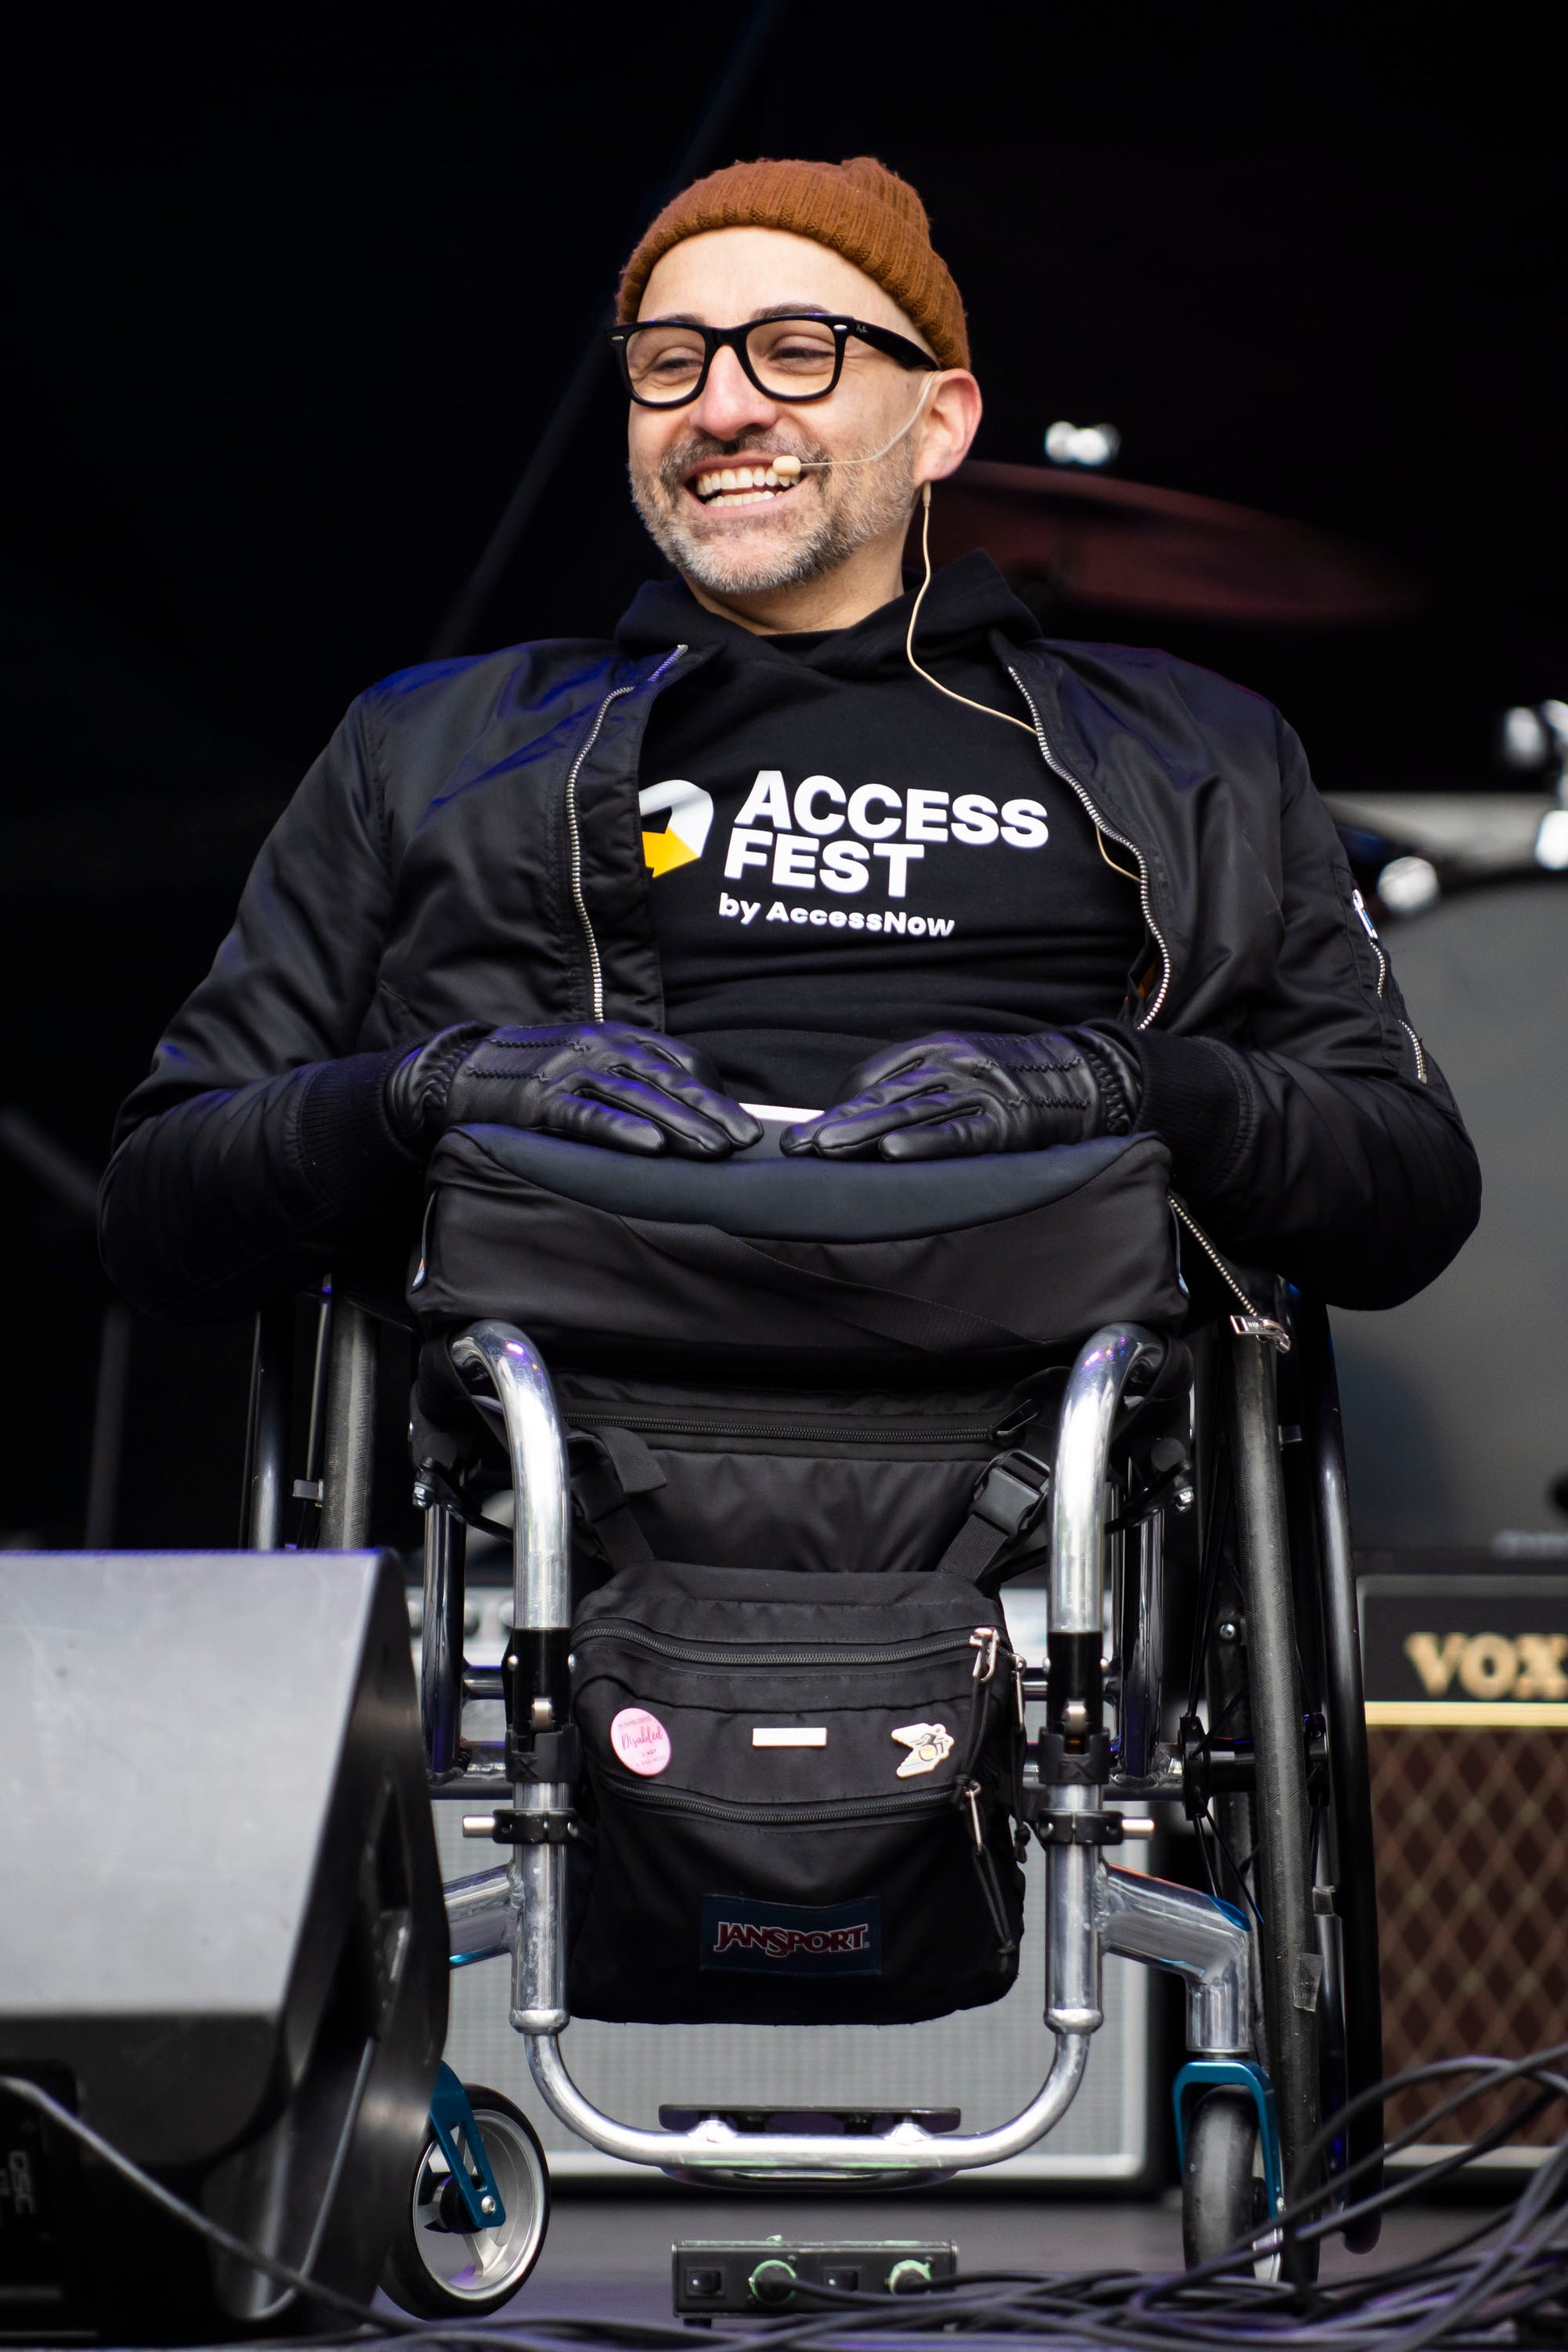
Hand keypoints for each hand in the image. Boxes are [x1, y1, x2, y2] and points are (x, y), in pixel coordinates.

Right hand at [386, 1021, 762, 1159]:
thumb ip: (635, 1077)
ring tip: (712, 1150)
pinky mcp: (540, 1101)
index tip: (740, 1123)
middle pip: (665, 1079)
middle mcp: (597, 1047)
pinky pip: (587, 1116)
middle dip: (709, 1111)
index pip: (678, 1059)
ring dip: (678, 1124)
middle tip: (744, 1141)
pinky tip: (651, 1148)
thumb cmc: (536, 1075)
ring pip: (634, 1097)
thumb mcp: (590, 1063)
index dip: (712, 1091)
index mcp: (615, 1037)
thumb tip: (691, 1109)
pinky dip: (621, 1131)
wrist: (460, 1074)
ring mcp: (567, 1072)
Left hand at [779, 1027, 1142, 1160]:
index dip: (838, 1107)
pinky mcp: (1004, 1123)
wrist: (1081, 1077)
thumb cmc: (1011, 1078)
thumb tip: (856, 1110)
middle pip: (883, 1097)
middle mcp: (951, 1066)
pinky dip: (926, 1145)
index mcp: (935, 1050)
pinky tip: (894, 1154)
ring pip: (911, 1114)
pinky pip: (959, 1135)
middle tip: (797, 1147)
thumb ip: (911, 1082)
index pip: (873, 1078)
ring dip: (865, 1134)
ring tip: (825, 1152)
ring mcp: (978, 1094)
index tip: (806, 1135)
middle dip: (836, 1124)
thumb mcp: (957, 1064)